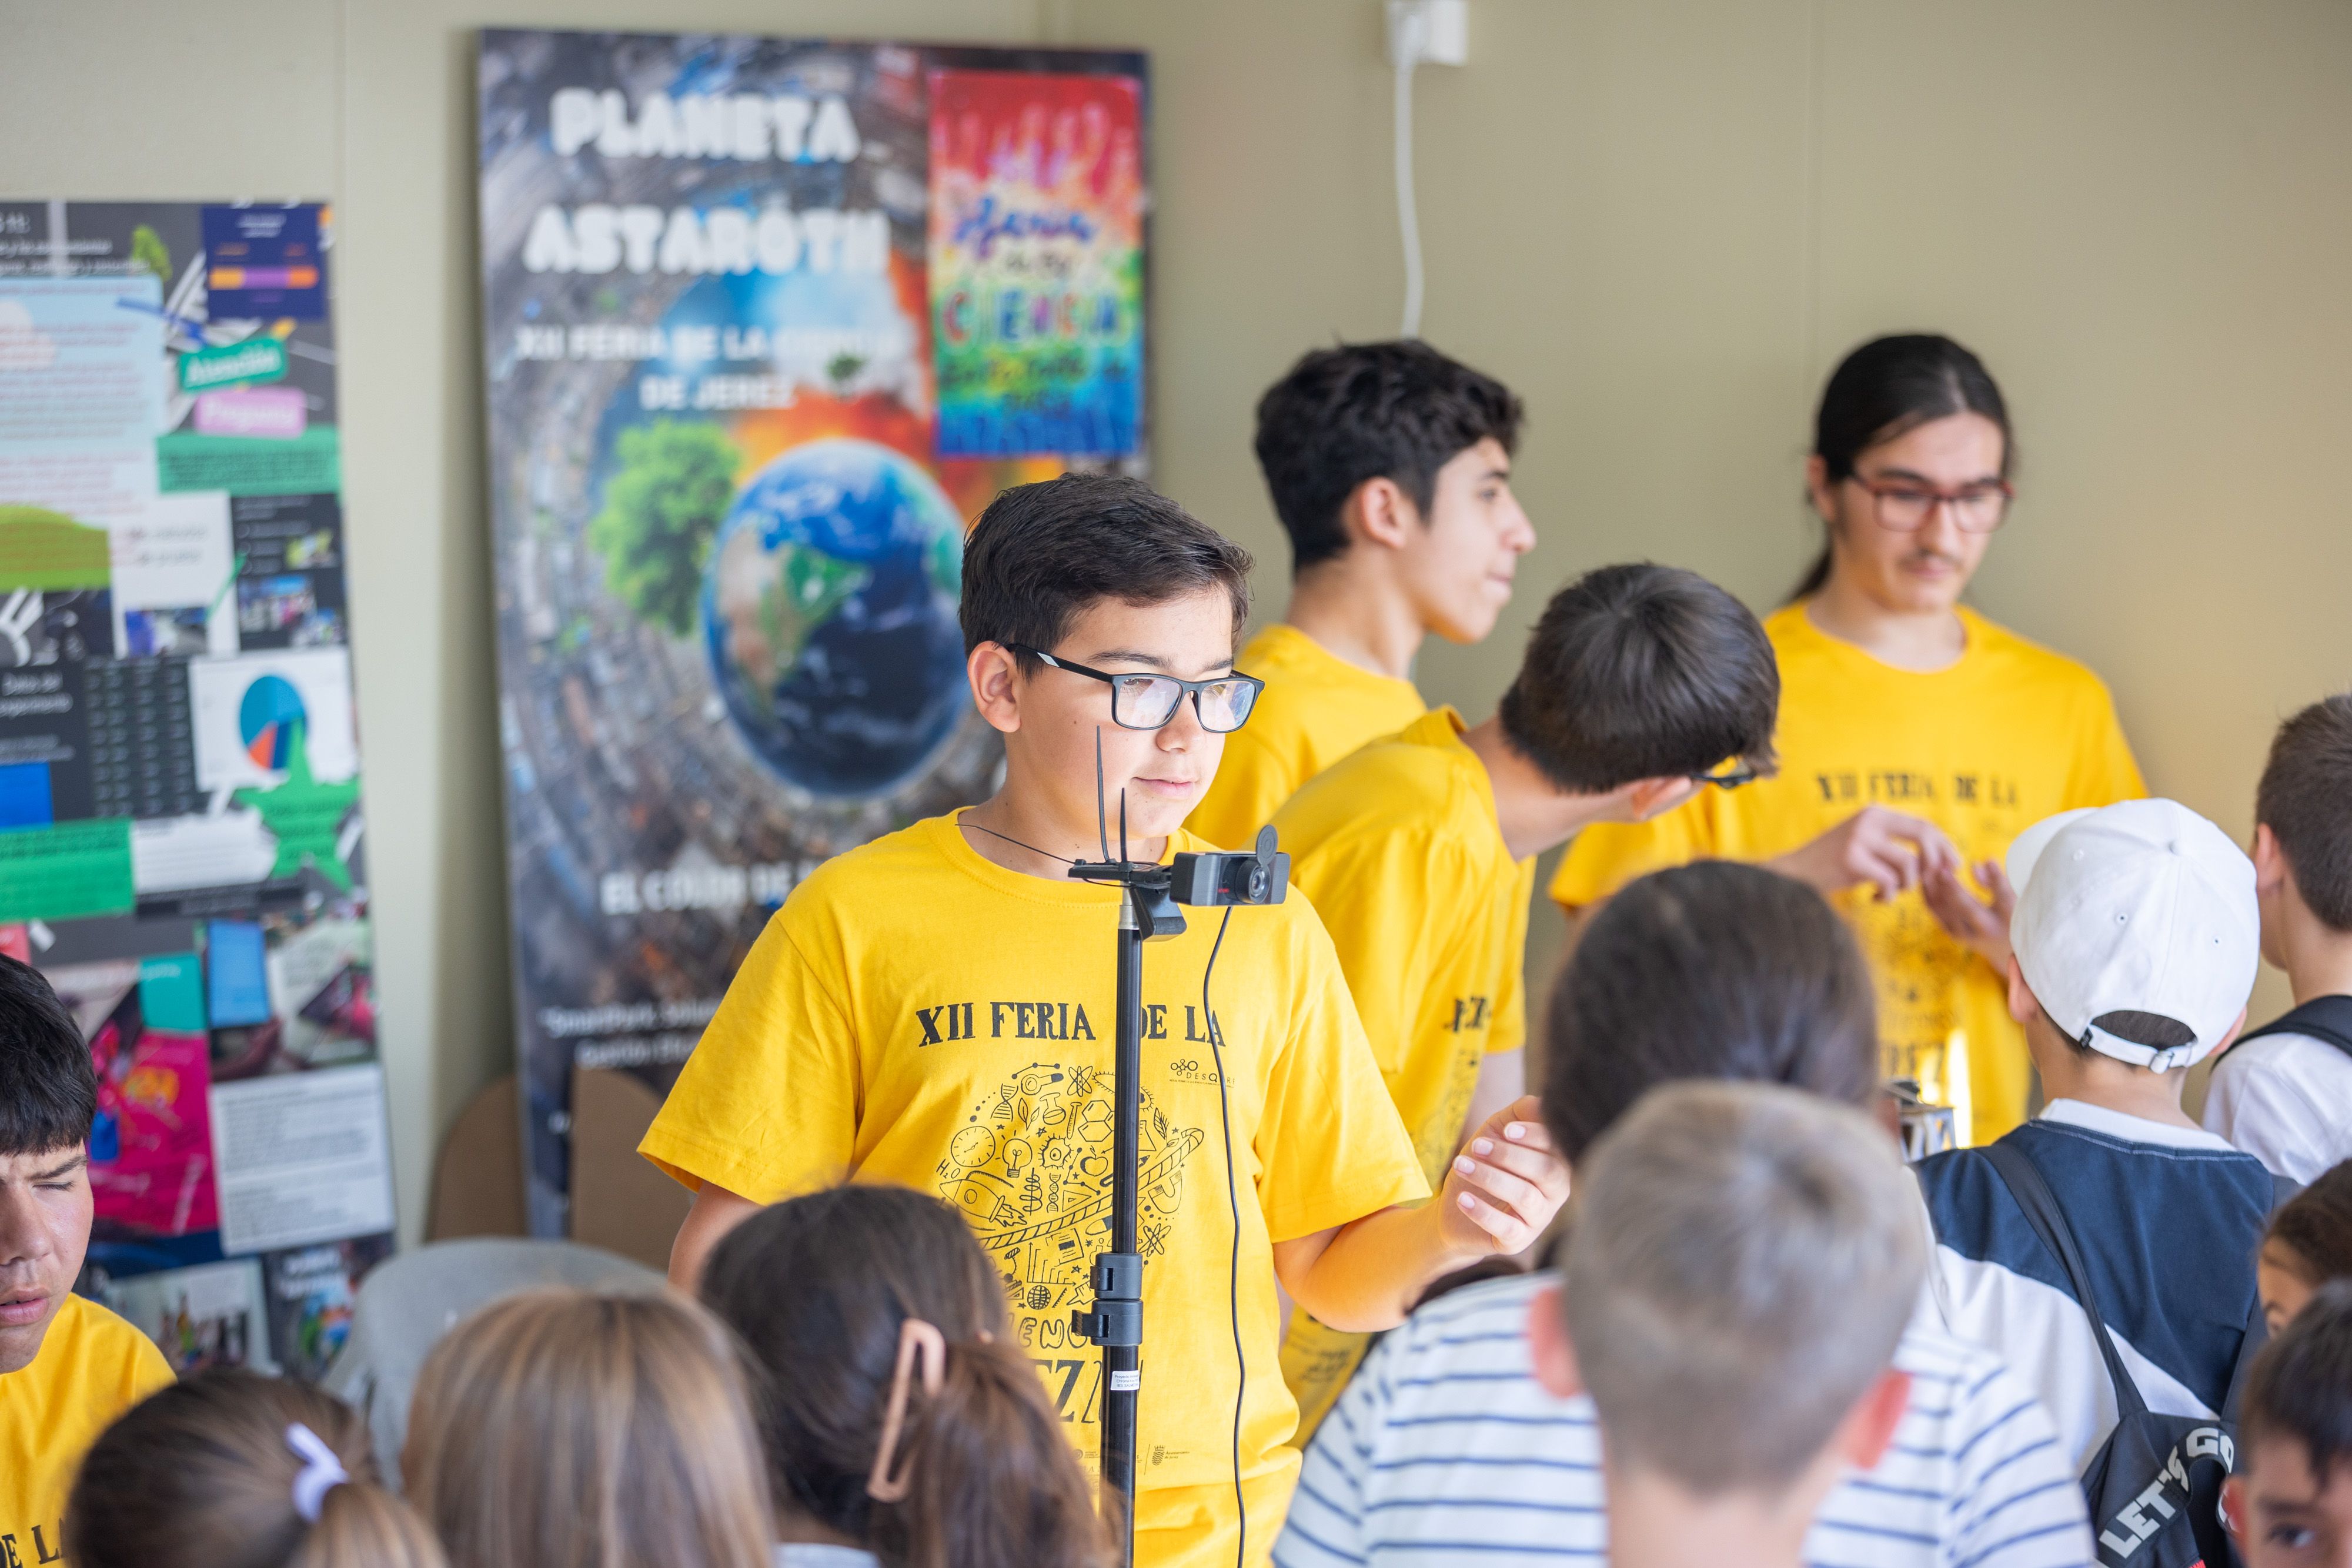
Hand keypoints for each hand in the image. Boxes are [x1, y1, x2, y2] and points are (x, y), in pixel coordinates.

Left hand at [1438, 1095, 1569, 1258]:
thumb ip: (1520, 1112)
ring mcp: (1538, 1219)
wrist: (1456, 1208)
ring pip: (1525, 1196)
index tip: (1507, 1129)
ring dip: (1490, 1177)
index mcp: (1556, 1162)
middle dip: (1511, 1155)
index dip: (1536, 1136)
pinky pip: (1507, 1228)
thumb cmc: (1484, 1163)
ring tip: (1460, 1165)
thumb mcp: (1497, 1130)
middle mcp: (1555, 1192)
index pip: (1559, 1147)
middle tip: (1477, 1146)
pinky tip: (1462, 1198)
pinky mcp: (1517, 1241)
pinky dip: (1483, 1212)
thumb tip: (1542, 1102)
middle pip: (1548, 1171)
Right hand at [1770, 805, 1959, 901]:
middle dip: (1935, 861)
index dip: (1944, 844)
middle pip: (1923, 836)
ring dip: (1907, 885)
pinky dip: (1890, 895)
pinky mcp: (1851, 859)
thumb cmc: (1836, 862)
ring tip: (1891, 890)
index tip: (1952, 864)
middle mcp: (1869, 820)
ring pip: (1909, 864)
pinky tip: (1877, 898)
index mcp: (1876, 812)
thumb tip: (1939, 857)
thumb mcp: (1867, 842)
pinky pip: (1890, 882)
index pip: (1923, 823)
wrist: (1796, 873)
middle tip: (1933, 880)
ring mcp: (1860, 838)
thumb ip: (1895, 842)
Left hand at [1922, 857, 2015, 971]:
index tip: (1989, 859)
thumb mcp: (2014, 899)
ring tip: (1929, 866)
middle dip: (1955, 890)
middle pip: (1969, 909)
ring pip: (1947, 911)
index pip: (2005, 897)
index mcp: (2010, 917)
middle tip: (1942, 871)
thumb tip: (1974, 866)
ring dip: (1935, 888)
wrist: (2006, 951)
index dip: (1997, 879)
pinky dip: (1929, 896)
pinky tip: (1926, 878)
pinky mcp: (1954, 935)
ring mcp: (1969, 935)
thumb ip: (1997, 881)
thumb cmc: (2012, 916)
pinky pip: (1938, 914)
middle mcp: (1989, 929)